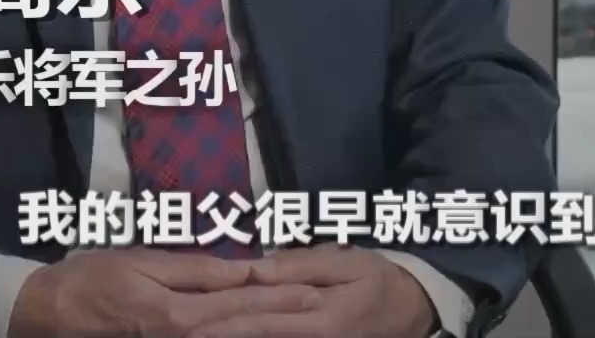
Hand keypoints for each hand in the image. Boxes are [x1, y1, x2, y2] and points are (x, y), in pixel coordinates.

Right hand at [7, 249, 321, 337]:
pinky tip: (253, 332)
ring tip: (300, 324)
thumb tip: (241, 270)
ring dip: (264, 334)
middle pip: (243, 332)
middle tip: (321, 310)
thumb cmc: (90, 278)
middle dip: (285, 320)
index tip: (314, 292)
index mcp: (176, 315)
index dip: (280, 299)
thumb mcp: (141, 261)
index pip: (240, 305)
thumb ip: (194, 270)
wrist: (44, 315)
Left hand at [183, 244, 436, 337]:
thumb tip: (255, 269)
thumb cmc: (378, 279)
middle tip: (181, 334)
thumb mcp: (346, 263)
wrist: (414, 311)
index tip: (188, 328)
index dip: (222, 326)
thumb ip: (300, 267)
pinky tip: (227, 335)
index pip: (259, 322)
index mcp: (319, 319)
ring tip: (194, 336)